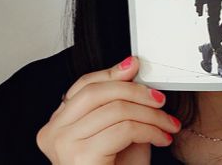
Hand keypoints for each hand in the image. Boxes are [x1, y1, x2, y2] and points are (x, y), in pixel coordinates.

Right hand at [36, 56, 180, 164]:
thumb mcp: (120, 128)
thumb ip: (121, 99)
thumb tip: (131, 66)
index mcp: (59, 123)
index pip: (84, 84)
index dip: (112, 73)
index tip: (136, 66)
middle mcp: (54, 132)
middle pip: (98, 91)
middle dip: (136, 91)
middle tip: (160, 99)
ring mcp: (64, 145)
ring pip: (116, 109)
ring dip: (151, 114)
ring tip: (167, 124)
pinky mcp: (81, 157)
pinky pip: (125, 129)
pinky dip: (151, 130)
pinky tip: (161, 138)